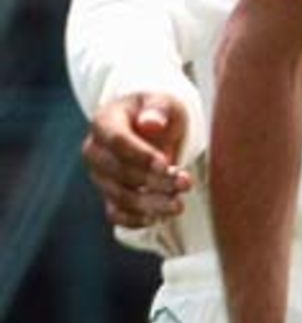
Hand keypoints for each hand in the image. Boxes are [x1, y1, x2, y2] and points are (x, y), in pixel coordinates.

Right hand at [82, 94, 191, 228]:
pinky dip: (137, 220)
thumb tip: (151, 124)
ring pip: (120, 197)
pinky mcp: (109, 196)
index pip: (117, 141)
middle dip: (154, 181)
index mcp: (104, 122)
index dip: (141, 156)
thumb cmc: (157, 113)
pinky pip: (116, 215)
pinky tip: (160, 218)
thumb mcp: (163, 102)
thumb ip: (158, 109)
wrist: (152, 128)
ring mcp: (100, 176)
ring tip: (178, 204)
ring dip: (151, 204)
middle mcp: (95, 151)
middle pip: (119, 172)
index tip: (166, 164)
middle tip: (184, 183)